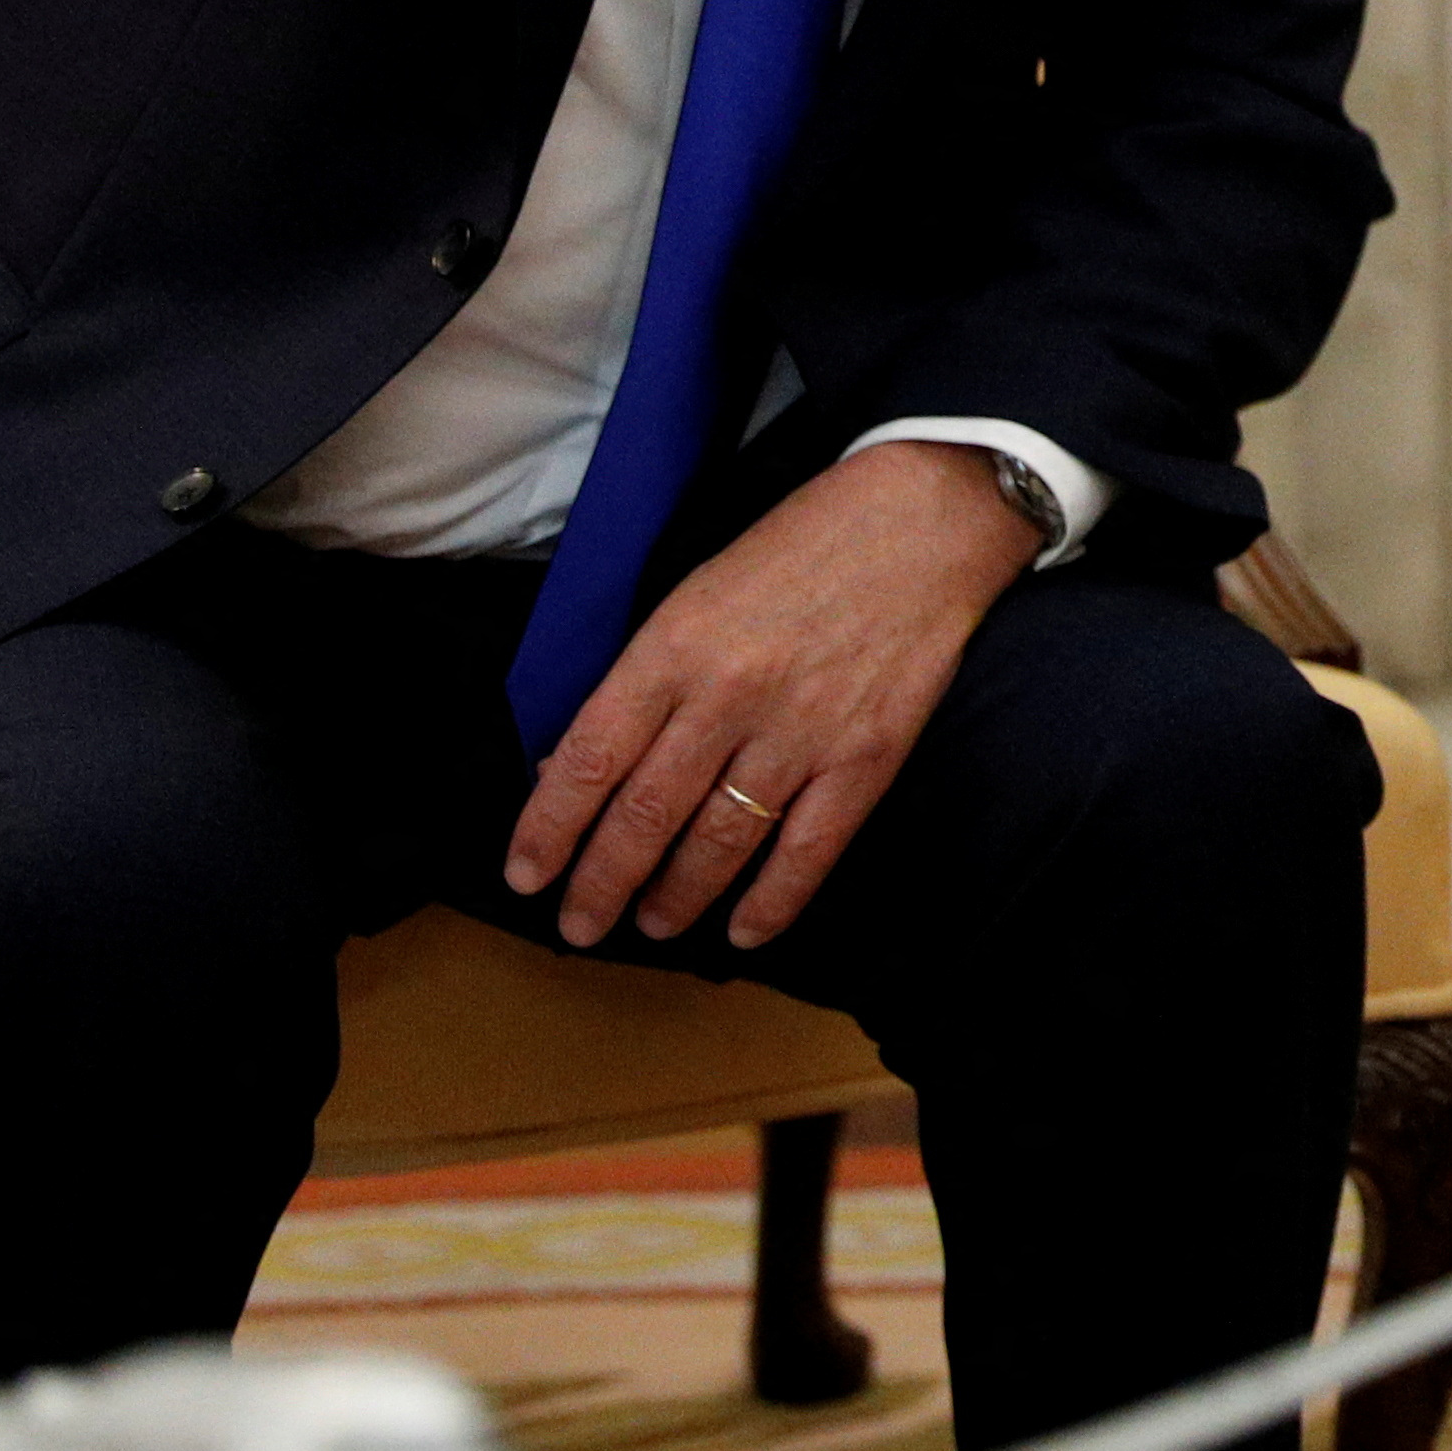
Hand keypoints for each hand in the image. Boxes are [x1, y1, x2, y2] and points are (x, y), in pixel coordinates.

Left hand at [503, 440, 1042, 951]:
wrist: (924, 520)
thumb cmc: (802, 546)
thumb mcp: (697, 590)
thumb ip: (644, 676)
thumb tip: (580, 760)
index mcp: (676, 646)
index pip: (590, 759)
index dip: (549, 829)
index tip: (526, 873)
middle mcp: (730, 696)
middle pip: (645, 816)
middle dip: (601, 884)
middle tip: (581, 924)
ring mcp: (801, 732)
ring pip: (717, 844)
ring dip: (675, 898)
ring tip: (653, 924)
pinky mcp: (866, 756)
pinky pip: (807, 852)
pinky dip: (770, 902)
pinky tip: (742, 930)